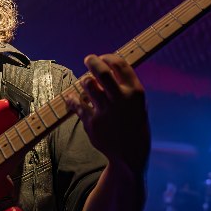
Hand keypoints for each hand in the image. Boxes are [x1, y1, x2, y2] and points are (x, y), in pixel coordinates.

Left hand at [65, 54, 150, 172]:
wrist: (130, 154)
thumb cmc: (134, 124)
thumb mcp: (138, 104)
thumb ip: (125, 87)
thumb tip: (106, 67)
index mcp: (135, 92)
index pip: (120, 65)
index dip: (109, 57)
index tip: (103, 57)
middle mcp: (121, 100)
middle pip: (102, 72)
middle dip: (92, 61)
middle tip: (88, 59)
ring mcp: (105, 111)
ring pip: (87, 84)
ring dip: (84, 80)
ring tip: (86, 82)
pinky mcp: (92, 123)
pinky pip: (77, 104)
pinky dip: (72, 99)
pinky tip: (72, 98)